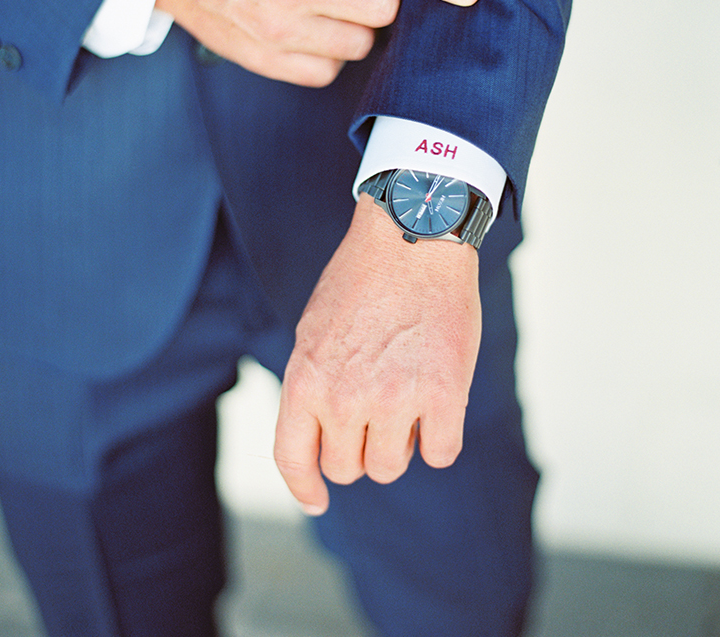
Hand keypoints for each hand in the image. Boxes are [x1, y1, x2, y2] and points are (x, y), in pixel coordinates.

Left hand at [273, 194, 480, 514]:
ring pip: (390, 466)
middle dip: (360, 447)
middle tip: (377, 409)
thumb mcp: (314, 329)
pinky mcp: (442, 395)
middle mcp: (343, 397)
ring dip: (400, 442)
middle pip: (346, 468)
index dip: (304, 486)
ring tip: (408, 397)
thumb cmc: (364, 277)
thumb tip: (318, 432)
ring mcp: (393, 400)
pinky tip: (440, 402)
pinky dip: (441, 437)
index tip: (317, 499)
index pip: (293, 457)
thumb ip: (312, 383)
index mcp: (305, 379)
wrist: (413, 238)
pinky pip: (441, 453)